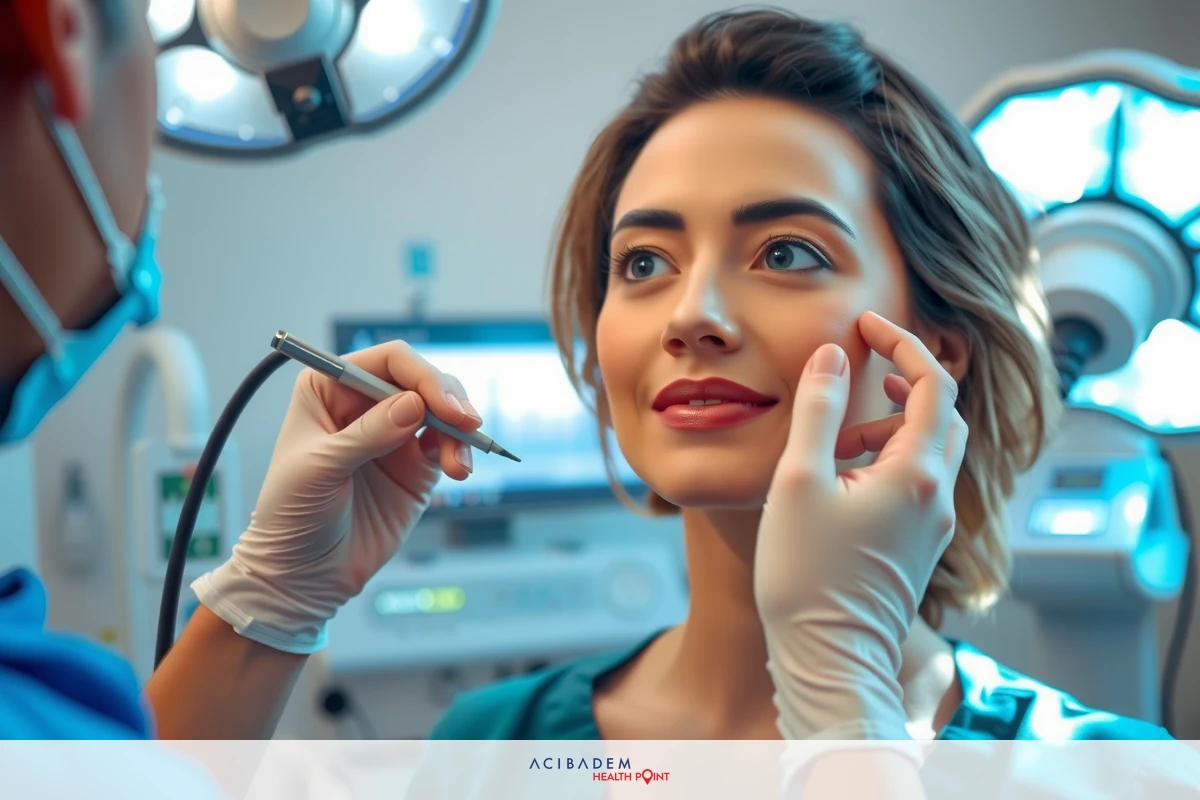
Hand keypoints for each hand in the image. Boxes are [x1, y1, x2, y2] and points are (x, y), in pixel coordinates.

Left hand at [192, 341, 481, 653]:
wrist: (304, 575)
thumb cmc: (292, 516)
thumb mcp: (320, 469)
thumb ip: (368, 434)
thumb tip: (414, 405)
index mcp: (330, 389)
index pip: (388, 361)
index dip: (420, 375)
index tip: (442, 403)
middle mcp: (365, 404)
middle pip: (422, 380)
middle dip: (449, 399)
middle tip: (466, 424)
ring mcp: (394, 434)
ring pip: (443, 410)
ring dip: (460, 430)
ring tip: (459, 464)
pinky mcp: (415, 465)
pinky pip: (448, 445)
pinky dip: (460, 453)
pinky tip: (458, 471)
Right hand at [754, 310, 968, 739]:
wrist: (829, 660)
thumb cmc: (808, 574)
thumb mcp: (800, 481)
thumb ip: (819, 410)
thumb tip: (834, 354)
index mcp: (918, 473)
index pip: (935, 383)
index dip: (904, 344)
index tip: (867, 325)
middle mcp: (938, 497)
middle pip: (944, 416)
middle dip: (905, 384)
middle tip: (862, 373)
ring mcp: (932, 527)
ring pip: (930, 452)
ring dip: (889, 428)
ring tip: (836, 442)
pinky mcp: (918, 550)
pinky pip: (916, 485)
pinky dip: (886, 463)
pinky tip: (840, 484)